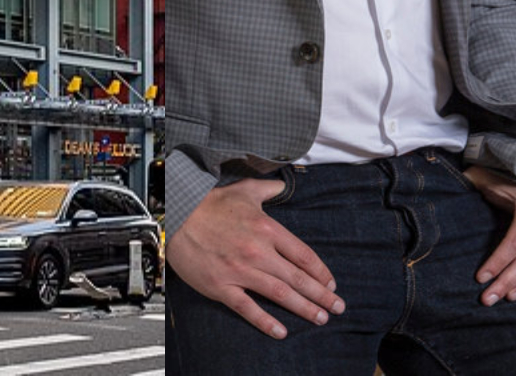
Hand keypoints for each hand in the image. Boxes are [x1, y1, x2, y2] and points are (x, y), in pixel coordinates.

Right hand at [168, 177, 343, 338]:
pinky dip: (266, 322)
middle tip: (338, 306)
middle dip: (321, 294)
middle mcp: (259, 252)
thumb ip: (268, 189)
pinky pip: (248, 308)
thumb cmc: (209, 203)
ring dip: (304, 308)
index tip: (331, 283)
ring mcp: (241, 271)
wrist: (177, 215)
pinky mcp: (222, 287)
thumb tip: (282, 185)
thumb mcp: (244, 190)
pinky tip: (281, 331)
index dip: (320, 272)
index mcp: (267, 229)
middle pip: (298, 278)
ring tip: (320, 318)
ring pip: (280, 294)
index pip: (303, 255)